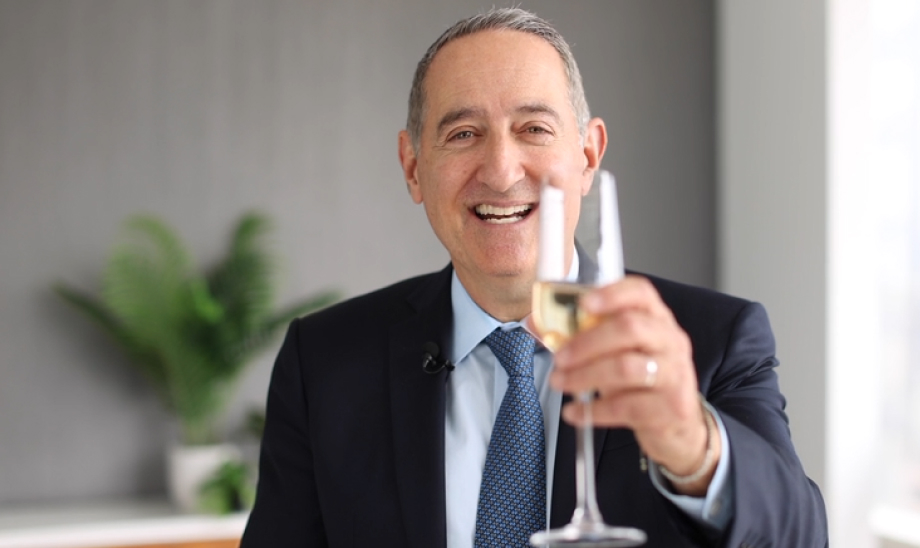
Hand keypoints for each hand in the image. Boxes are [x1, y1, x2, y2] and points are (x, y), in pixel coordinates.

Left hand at [548, 275, 719, 495]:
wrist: (679, 426)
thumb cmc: (641, 381)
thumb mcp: (621, 352)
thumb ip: (588, 336)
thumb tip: (539, 323)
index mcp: (657, 319)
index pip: (641, 292)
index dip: (612, 294)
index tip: (583, 303)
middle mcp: (670, 341)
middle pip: (630, 328)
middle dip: (587, 341)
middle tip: (559, 357)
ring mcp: (674, 374)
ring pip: (626, 368)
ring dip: (584, 375)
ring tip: (560, 382)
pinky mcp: (669, 408)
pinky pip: (626, 407)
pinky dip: (593, 410)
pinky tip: (574, 412)